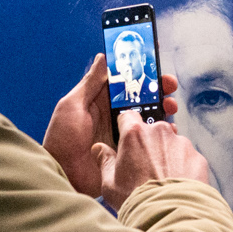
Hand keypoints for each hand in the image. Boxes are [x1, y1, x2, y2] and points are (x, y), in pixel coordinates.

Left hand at [44, 54, 178, 197]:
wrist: (64, 175)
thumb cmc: (62, 139)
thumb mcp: (72, 106)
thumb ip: (90, 83)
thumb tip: (104, 56)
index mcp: (101, 101)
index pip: (125, 81)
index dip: (140, 71)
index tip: (155, 61)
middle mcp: (115, 115)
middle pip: (142, 97)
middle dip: (158, 89)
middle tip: (170, 85)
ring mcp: (124, 133)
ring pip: (150, 116)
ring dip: (163, 109)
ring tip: (170, 107)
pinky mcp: (130, 150)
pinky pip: (150, 139)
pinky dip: (161, 134)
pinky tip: (168, 130)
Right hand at [95, 102, 211, 208]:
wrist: (169, 216)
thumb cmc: (136, 200)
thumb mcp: (110, 184)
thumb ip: (104, 161)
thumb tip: (99, 149)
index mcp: (134, 134)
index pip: (128, 116)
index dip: (126, 127)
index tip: (126, 139)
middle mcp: (159, 132)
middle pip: (152, 131)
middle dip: (149, 145)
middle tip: (145, 168)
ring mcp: (181, 143)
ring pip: (171, 144)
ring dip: (167, 156)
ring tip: (163, 180)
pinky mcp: (198, 157)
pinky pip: (188, 158)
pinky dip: (184, 168)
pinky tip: (177, 185)